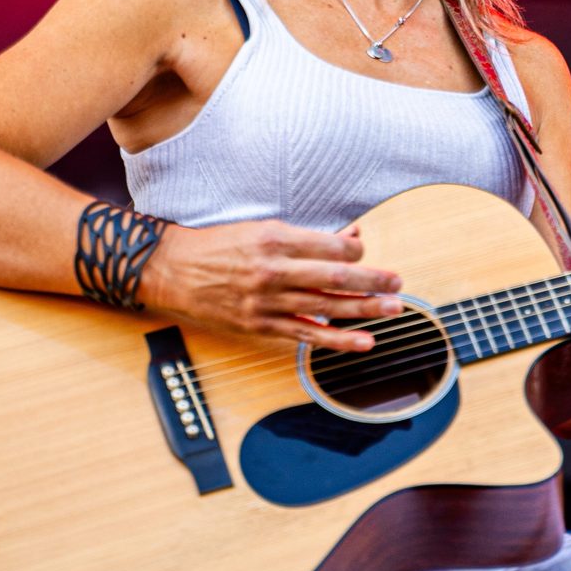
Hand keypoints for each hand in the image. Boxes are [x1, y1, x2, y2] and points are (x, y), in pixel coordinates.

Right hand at [138, 215, 403, 351]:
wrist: (172, 269)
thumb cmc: (220, 245)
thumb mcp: (262, 229)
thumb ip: (307, 238)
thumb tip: (351, 240)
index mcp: (275, 238)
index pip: (331, 247)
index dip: (358, 253)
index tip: (367, 255)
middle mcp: (274, 270)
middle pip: (337, 278)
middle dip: (373, 281)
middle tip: (398, 283)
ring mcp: (268, 301)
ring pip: (327, 308)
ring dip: (365, 310)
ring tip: (393, 309)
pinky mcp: (261, 326)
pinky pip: (307, 335)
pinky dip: (338, 340)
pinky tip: (364, 342)